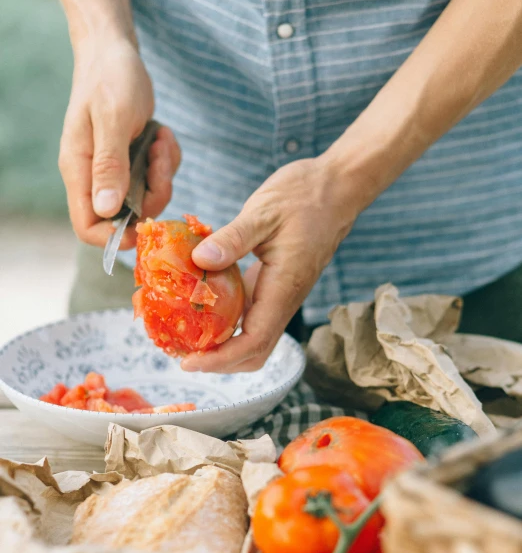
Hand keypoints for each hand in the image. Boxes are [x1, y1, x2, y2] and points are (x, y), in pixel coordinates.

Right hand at [58, 39, 179, 248]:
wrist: (116, 51)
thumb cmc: (111, 78)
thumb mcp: (113, 118)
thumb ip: (110, 165)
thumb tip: (106, 209)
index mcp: (80, 171)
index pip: (87, 226)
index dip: (114, 237)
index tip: (144, 224)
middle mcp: (95, 177)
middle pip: (126, 217)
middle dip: (152, 195)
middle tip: (159, 159)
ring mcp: (115, 171)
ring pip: (147, 199)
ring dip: (162, 173)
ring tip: (160, 139)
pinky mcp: (133, 162)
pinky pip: (157, 179)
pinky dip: (166, 161)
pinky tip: (161, 134)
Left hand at [181, 155, 356, 372]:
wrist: (337, 189)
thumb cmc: (304, 196)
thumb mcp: (263, 212)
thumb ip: (232, 239)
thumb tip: (200, 260)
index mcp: (284, 288)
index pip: (254, 341)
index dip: (221, 359)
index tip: (190, 361)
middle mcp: (284, 300)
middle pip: (255, 352)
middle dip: (220, 363)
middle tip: (183, 356)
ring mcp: (281, 295)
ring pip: (254, 339)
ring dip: (223, 348)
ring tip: (188, 339)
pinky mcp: (275, 286)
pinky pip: (252, 316)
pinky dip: (228, 324)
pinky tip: (202, 311)